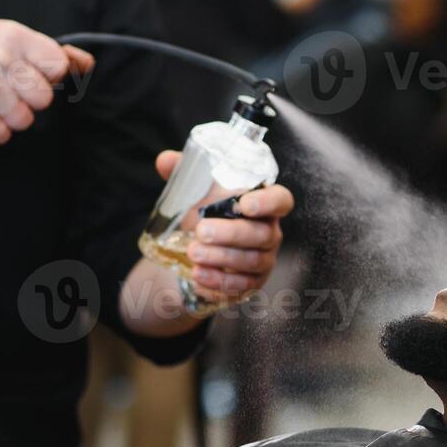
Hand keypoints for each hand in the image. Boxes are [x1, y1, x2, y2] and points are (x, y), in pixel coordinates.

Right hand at [0, 20, 94, 144]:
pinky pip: (4, 135)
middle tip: (0, 88)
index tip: (29, 74)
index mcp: (12, 36)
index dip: (48, 75)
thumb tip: (87, 64)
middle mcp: (1, 59)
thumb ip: (47, 52)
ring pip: (26, 119)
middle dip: (27, 99)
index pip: (58, 65)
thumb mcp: (2, 39)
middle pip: (45, 97)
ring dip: (8, 116)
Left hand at [154, 151, 295, 304]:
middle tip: (201, 230)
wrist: (194, 249)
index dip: (268, 203)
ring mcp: (264, 260)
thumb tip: (165, 161)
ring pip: (252, 261)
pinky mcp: (252, 283)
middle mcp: (269, 232)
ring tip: (193, 254)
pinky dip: (219, 281)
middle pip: (262, 234)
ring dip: (222, 258)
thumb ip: (183, 172)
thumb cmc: (205, 213)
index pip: (281, 200)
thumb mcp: (194, 191)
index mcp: (263, 204)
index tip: (245, 204)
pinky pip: (242, 285)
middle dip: (232, 233)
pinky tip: (198, 276)